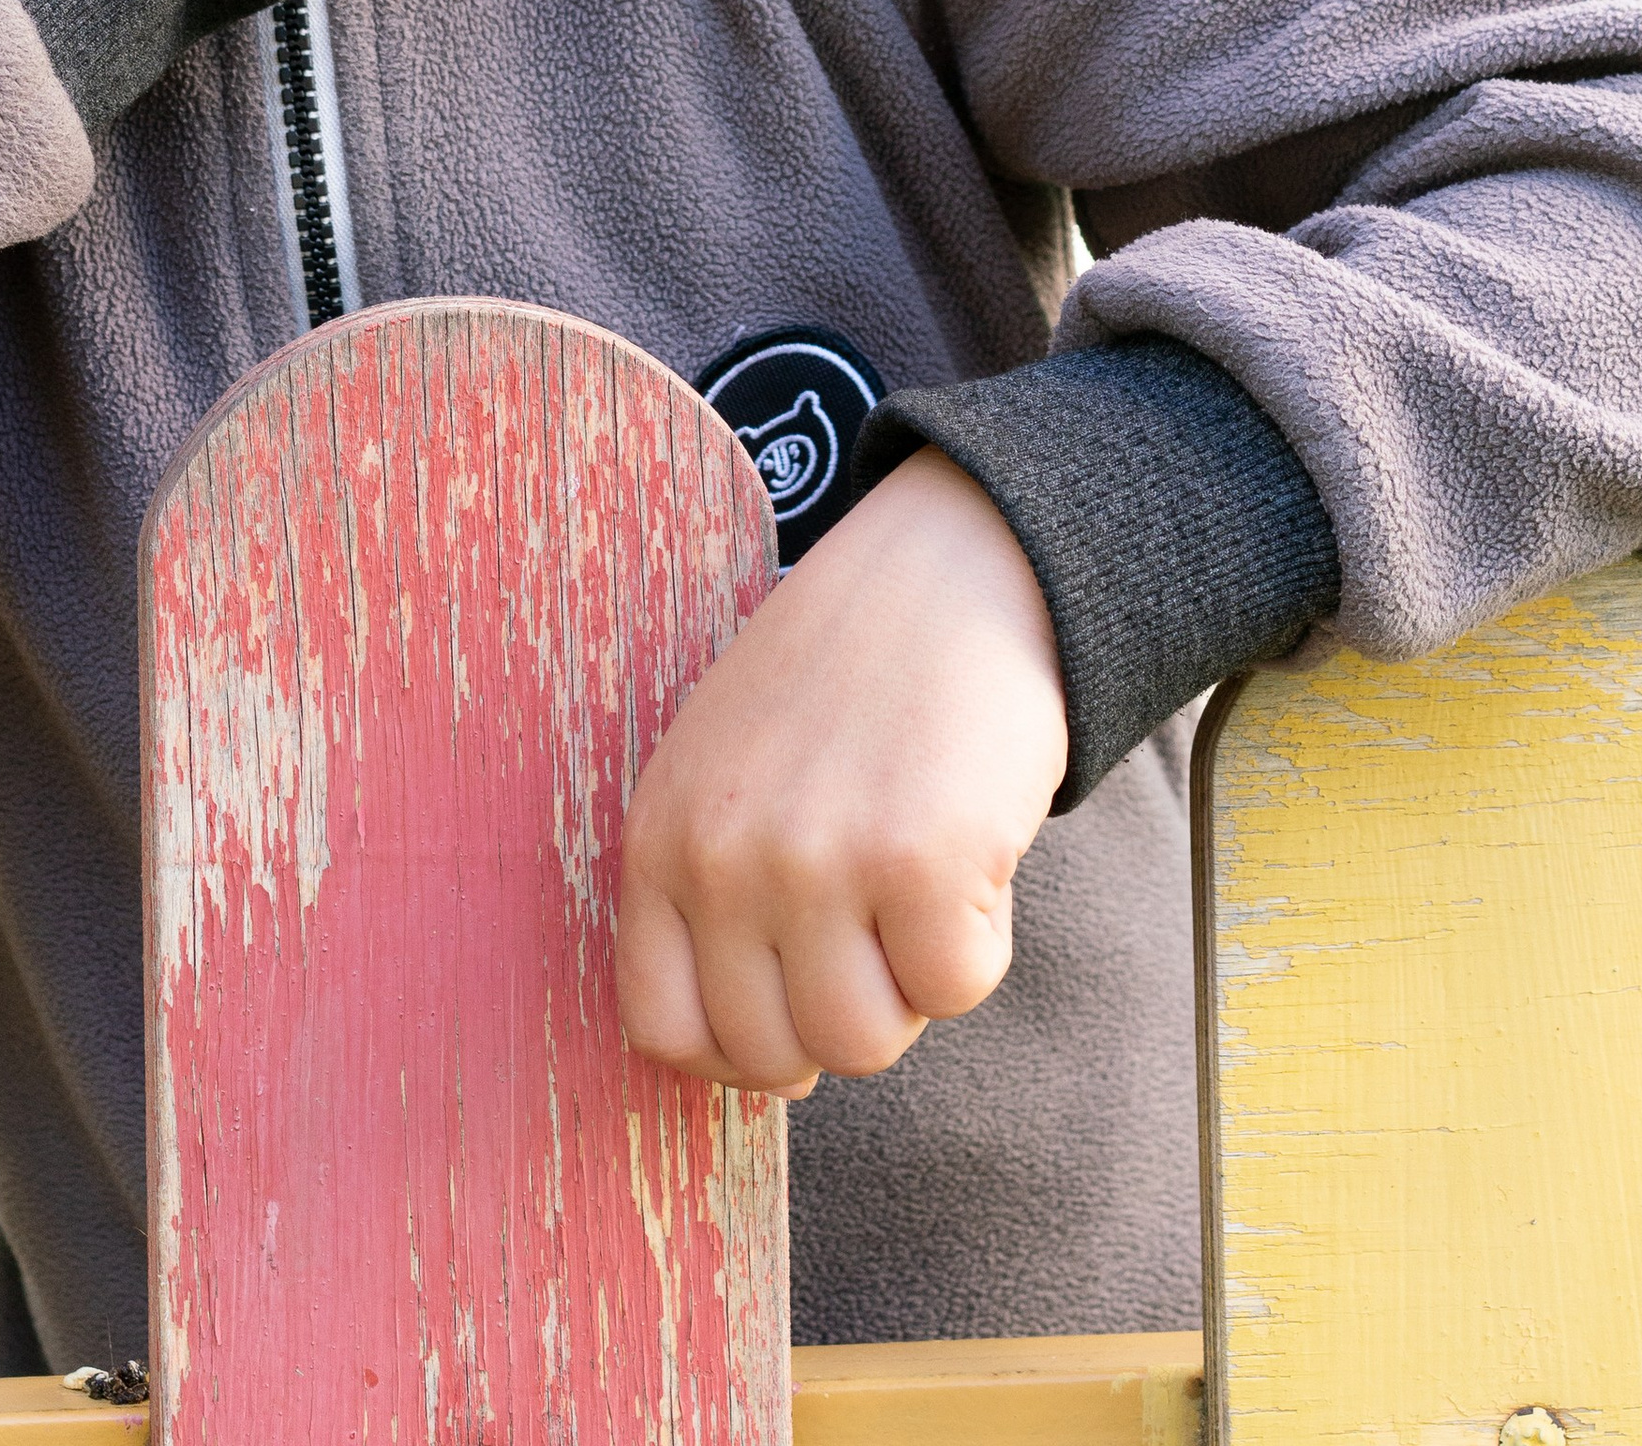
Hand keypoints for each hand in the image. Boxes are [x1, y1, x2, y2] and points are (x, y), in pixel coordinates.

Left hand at [615, 448, 1067, 1096]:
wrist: (946, 570)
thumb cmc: (843, 681)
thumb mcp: (727, 773)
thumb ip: (717, 902)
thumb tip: (770, 1071)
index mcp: (659, 836)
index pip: (664, 1031)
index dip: (741, 1052)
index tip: (795, 1012)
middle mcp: (722, 855)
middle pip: (776, 1055)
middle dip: (841, 1012)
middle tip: (876, 920)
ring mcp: (818, 860)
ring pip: (864, 1043)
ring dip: (910, 981)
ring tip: (917, 879)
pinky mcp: (922, 860)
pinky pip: (956, 988)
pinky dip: (981, 940)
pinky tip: (968, 849)